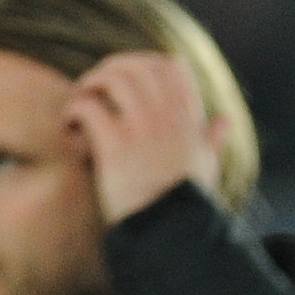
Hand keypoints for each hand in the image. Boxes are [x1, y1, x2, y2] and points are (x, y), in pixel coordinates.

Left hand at [66, 50, 225, 223]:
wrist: (170, 230)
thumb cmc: (188, 202)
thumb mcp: (208, 165)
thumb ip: (213, 138)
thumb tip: (224, 120)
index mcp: (190, 118)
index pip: (171, 67)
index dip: (145, 63)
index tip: (127, 75)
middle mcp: (167, 116)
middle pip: (136, 66)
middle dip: (109, 69)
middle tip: (94, 86)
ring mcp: (141, 128)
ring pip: (111, 78)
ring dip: (89, 85)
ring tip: (79, 103)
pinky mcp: (115, 144)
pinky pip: (88, 107)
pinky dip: (73, 111)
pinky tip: (69, 127)